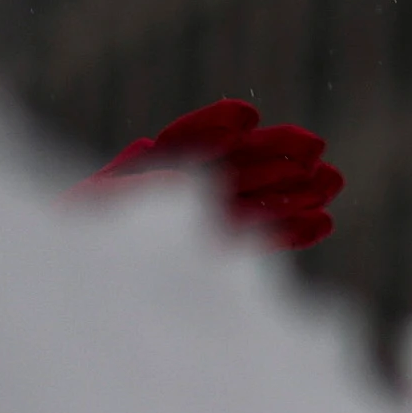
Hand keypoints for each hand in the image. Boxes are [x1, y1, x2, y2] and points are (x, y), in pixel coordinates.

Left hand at [87, 98, 340, 250]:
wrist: (76, 295)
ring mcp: (202, 223)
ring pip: (254, 200)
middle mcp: (178, 193)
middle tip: (316, 150)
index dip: (216, 126)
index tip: (246, 117)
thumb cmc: (82, 242)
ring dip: (295, 191)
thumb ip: (125, 179)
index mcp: (143, 175)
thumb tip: (150, 145)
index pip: (186, 142)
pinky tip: (323, 223)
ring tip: (334, 183)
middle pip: (232, 166)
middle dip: (274, 156)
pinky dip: (289, 232)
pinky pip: (258, 240)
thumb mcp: (95, 209)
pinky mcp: (216, 255)